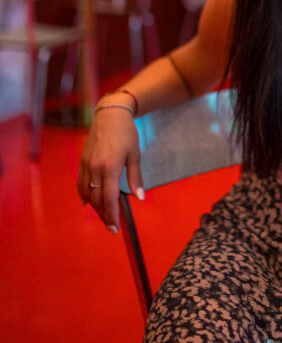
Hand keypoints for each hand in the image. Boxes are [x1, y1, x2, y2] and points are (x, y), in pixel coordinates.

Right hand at [77, 105, 142, 232]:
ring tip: (103, 216)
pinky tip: (88, 203)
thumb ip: (135, 177)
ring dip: (94, 208)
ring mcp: (86, 165)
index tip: (115, 227)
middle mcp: (95, 168)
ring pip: (87, 193)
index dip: (112, 215)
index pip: (109, 198)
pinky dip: (84, 195)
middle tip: (111, 227)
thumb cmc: (126, 133)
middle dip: (104, 215)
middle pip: (96, 199)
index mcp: (110, 167)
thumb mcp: (135, 155)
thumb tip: (139, 197)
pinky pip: (81, 184)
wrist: (110, 115)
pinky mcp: (82, 161)